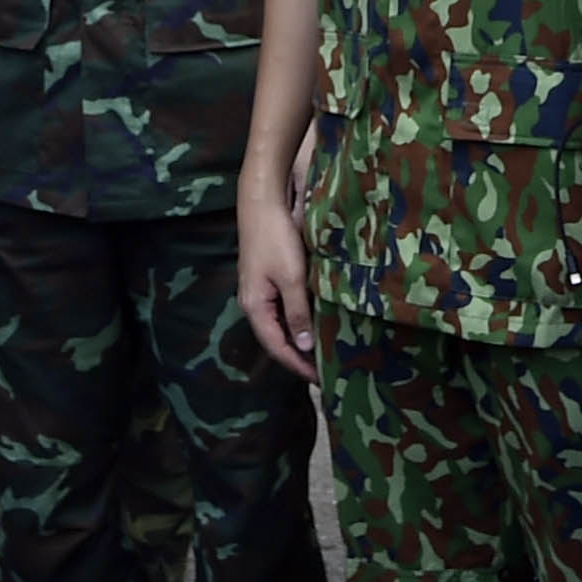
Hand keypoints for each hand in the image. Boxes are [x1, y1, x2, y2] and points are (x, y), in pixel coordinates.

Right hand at [233, 178, 313, 380]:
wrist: (262, 201)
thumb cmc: (276, 238)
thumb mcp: (291, 278)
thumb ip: (297, 312)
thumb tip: (303, 346)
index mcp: (255, 307)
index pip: (277, 347)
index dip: (298, 366)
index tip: (320, 380)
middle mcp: (254, 303)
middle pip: (277, 338)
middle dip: (299, 356)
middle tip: (326, 370)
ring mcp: (260, 290)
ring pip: (282, 323)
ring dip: (301, 338)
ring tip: (323, 351)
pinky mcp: (269, 278)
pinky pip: (284, 308)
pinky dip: (299, 319)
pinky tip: (315, 321)